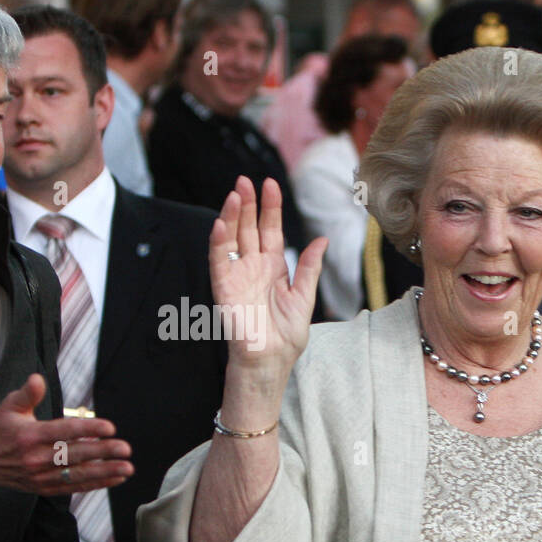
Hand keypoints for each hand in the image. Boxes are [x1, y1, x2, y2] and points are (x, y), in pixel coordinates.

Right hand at [0, 374, 131, 494]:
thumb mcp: (7, 407)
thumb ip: (26, 394)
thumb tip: (37, 379)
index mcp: (29, 436)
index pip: (63, 432)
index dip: (88, 429)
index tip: (109, 427)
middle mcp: (35, 459)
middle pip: (74, 455)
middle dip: (102, 452)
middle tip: (125, 448)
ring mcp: (39, 477)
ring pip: (76, 475)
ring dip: (104, 472)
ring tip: (126, 467)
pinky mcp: (42, 488)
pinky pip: (72, 487)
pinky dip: (94, 484)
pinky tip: (113, 478)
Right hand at [210, 176, 325, 381]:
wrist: (271, 361)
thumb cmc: (286, 335)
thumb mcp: (304, 297)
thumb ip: (310, 268)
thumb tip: (322, 239)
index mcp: (273, 266)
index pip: (270, 230)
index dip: (270, 208)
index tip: (271, 184)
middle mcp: (253, 266)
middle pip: (248, 228)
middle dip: (247, 204)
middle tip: (246, 180)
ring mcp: (237, 275)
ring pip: (232, 239)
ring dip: (231, 216)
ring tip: (235, 194)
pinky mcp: (224, 288)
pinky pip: (219, 261)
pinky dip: (218, 242)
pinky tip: (221, 224)